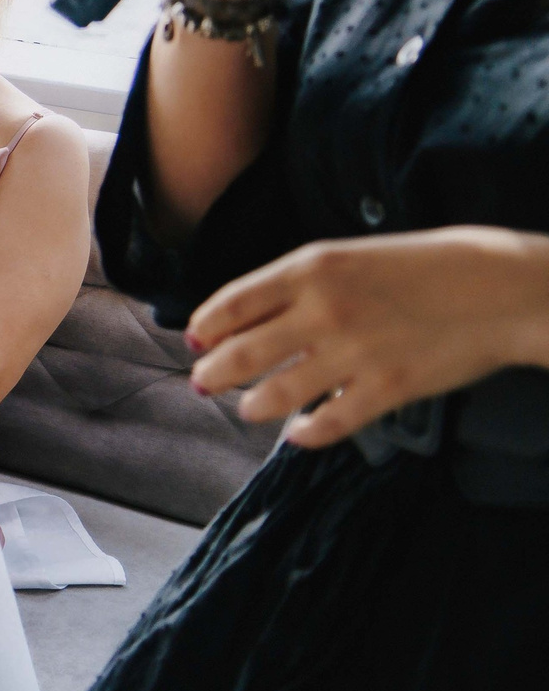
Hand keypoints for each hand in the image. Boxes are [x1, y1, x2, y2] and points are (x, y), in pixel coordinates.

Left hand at [187, 228, 548, 446]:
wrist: (497, 286)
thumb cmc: (422, 266)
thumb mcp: (349, 256)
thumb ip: (298, 285)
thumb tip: (247, 315)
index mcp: (309, 269)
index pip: (231, 304)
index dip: (204, 327)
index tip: (194, 340)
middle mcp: (322, 311)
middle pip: (240, 354)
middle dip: (211, 374)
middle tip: (202, 383)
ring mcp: (352, 353)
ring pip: (274, 394)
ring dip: (251, 406)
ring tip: (247, 409)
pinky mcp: (385, 389)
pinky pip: (327, 423)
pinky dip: (303, 433)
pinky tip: (296, 434)